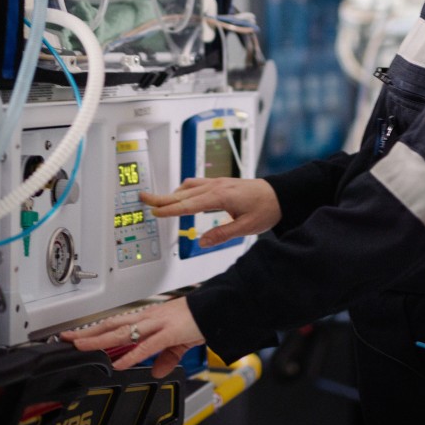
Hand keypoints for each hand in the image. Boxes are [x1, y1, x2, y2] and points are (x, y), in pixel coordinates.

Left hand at [61, 298, 203, 376]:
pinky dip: (131, 355)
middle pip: (111, 324)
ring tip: (82, 345)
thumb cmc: (197, 318)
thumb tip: (155, 371)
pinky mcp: (168, 333)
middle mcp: (147, 318)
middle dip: (88, 332)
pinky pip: (146, 345)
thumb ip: (165, 358)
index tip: (77, 334)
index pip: (116, 323)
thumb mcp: (177, 341)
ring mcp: (156, 324)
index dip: (96, 329)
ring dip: (100, 339)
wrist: (215, 309)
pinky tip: (119, 362)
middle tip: (68, 338)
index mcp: (148, 318)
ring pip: (121, 331)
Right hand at [142, 177, 279, 247]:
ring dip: (171, 193)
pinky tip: (181, 194)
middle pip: (182, 193)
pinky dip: (184, 189)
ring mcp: (218, 183)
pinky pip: (197, 184)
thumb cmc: (267, 208)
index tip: (155, 212)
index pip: (188, 205)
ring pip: (188, 186)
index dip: (170, 209)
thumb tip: (201, 241)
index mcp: (220, 197)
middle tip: (144, 198)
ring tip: (158, 200)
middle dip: (162, 197)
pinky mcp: (221, 183)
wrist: (280, 195)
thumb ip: (222, 234)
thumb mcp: (246, 227)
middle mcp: (216, 187)